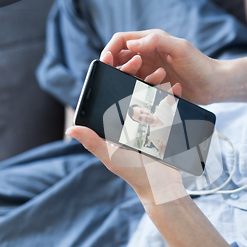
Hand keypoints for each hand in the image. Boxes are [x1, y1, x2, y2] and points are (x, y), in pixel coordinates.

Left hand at [66, 69, 187, 206]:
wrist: (163, 184)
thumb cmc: (134, 172)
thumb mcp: (112, 156)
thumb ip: (94, 142)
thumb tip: (71, 128)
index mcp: (115, 125)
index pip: (109, 96)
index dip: (111, 78)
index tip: (113, 62)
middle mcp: (130, 121)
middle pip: (131, 91)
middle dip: (135, 74)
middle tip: (140, 61)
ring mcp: (149, 122)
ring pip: (150, 95)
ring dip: (155, 82)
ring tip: (160, 73)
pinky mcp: (165, 125)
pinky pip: (168, 107)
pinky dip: (172, 96)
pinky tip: (175, 87)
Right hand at [100, 30, 219, 104]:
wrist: (214, 86)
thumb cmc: (200, 64)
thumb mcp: (180, 48)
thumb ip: (156, 42)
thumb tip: (130, 44)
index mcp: (150, 41)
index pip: (120, 41)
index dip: (109, 50)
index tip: (104, 61)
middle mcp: (147, 55)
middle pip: (120, 60)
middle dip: (121, 67)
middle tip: (132, 72)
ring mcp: (150, 72)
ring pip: (130, 77)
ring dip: (139, 81)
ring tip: (162, 77)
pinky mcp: (155, 87)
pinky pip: (142, 90)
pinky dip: (150, 91)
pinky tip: (170, 88)